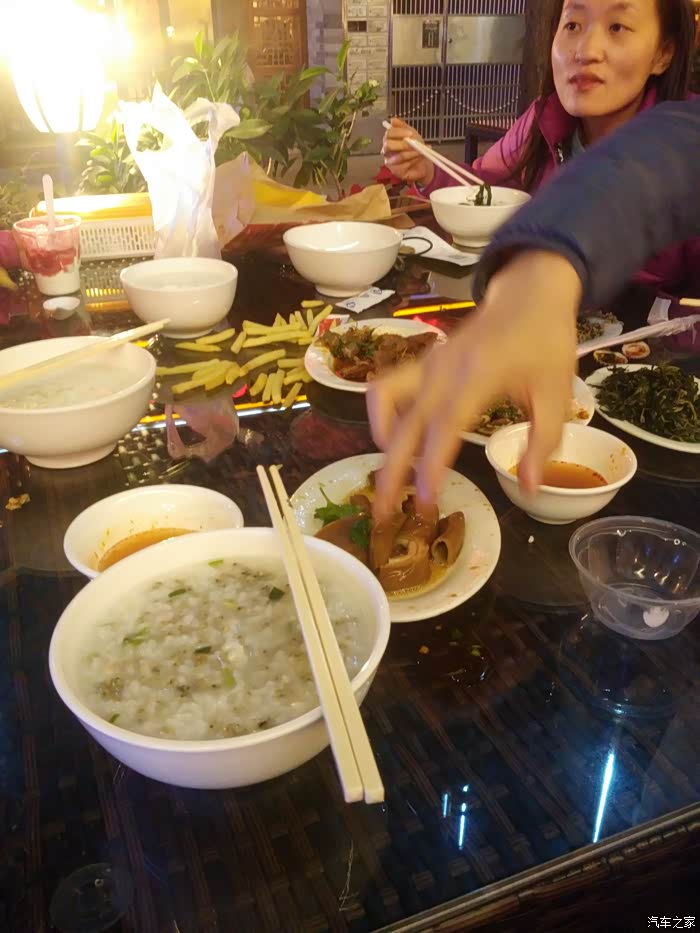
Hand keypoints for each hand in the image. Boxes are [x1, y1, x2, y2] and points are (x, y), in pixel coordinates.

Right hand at [367, 251, 581, 515]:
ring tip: (388, 475)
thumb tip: (529, 488)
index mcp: (480, 376)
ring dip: (381, 439)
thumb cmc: (546, 344)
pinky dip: (382, 414)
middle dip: (391, 470)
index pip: (446, 424)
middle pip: (406, 422)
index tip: (424, 498)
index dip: (431, 463)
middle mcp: (444, 369)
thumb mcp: (557, 394)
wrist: (529, 293)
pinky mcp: (422, 361)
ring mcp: (428, 362)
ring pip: (386, 400)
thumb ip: (543, 442)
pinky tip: (394, 439)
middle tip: (382, 512)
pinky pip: (388, 387)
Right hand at [382, 118, 433, 186]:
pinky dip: (414, 160)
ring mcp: (390, 163)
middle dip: (403, 144)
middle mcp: (387, 152)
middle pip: (388, 145)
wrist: (424, 163)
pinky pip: (405, 165)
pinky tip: (419, 158)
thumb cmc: (416, 149)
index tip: (410, 133)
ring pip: (399, 156)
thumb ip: (402, 126)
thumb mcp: (411, 134)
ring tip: (421, 151)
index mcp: (389, 140)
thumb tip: (393, 120)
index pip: (388, 134)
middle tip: (414, 143)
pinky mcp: (396, 172)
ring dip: (413, 152)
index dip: (399, 132)